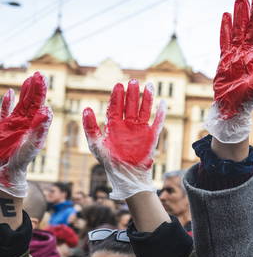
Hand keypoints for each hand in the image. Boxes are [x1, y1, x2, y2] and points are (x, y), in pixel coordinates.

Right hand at [0, 72, 51, 197]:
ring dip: (25, 92)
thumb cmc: (21, 160)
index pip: (40, 106)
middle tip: (40, 74)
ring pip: (20, 104)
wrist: (6, 171)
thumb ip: (39, 128)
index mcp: (35, 125)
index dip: (42, 93)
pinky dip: (6, 102)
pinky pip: (4, 112)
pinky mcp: (3, 127)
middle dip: (36, 89)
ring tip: (30, 79)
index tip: (43, 81)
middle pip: (32, 102)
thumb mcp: (32, 144)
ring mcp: (14, 124)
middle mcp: (27, 123)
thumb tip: (48, 111)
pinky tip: (10, 91)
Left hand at [82, 80, 165, 199]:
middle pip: (131, 105)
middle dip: (132, 93)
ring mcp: (140, 129)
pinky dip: (161, 113)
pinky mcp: (151, 136)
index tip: (118, 86)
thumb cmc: (109, 161)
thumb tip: (86, 108)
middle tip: (133, 81)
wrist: (125, 175)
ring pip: (144, 110)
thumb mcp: (95, 143)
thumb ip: (90, 126)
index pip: (116, 106)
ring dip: (146, 98)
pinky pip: (157, 123)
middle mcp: (127, 125)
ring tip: (148, 85)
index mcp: (114, 125)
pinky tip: (163, 103)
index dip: (117, 96)